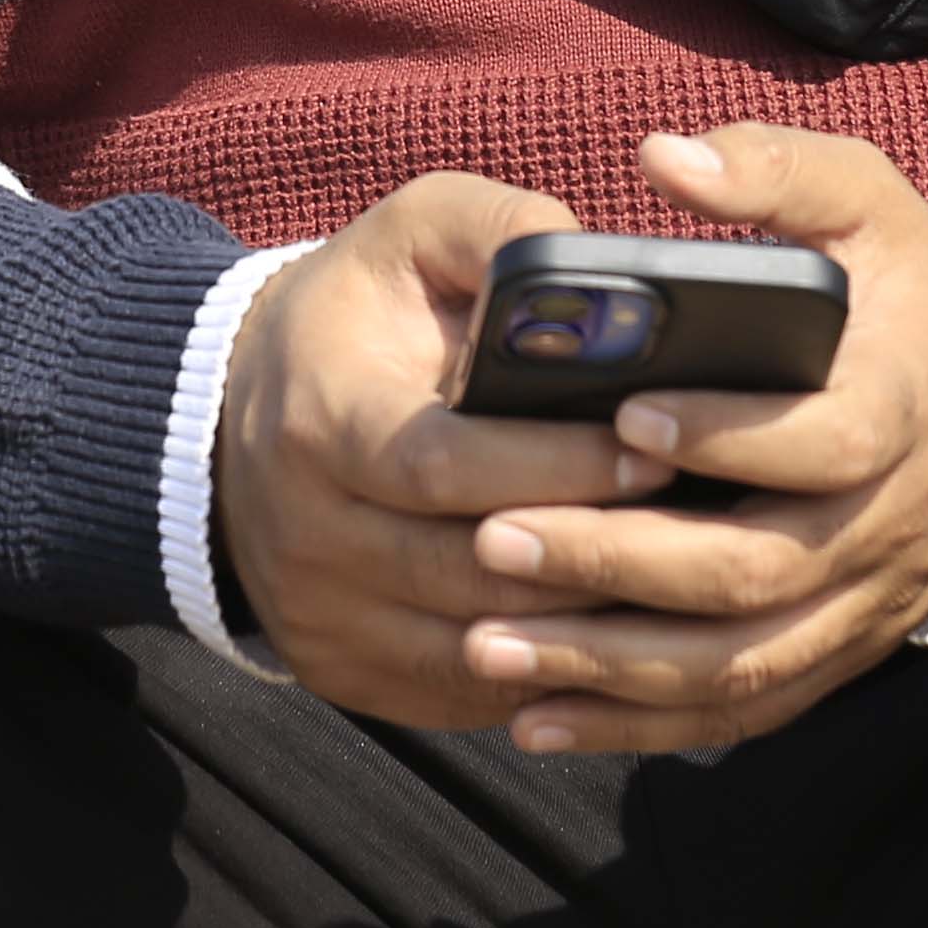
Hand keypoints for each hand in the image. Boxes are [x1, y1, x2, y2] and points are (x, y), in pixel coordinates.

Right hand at [210, 169, 661, 727]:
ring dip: (588, 626)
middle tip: (700, 528)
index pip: (447, 465)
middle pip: (472, 570)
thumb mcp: (414, 234)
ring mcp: (322, 617)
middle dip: (595, 552)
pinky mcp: (342, 672)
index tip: (656, 449)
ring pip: (480, 649)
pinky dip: (548, 673)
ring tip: (680, 585)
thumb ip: (505, 232)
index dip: (558, 464)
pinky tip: (621, 634)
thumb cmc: (354, 317)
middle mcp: (307, 534)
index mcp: (321, 422)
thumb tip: (608, 276)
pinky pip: (466, 694)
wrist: (227, 419)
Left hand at [448, 126, 927, 757]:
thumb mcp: (866, 201)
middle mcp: (888, 521)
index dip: (733, 436)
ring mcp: (862, 602)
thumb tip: (662, 157)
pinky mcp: (835, 653)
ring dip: (609, 666)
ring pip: (737, 662)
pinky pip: (738, 710)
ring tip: (488, 641)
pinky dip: (636, 724)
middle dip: (622, 564)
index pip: (827, 440)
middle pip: (758, 571)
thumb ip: (772, 173)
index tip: (622, 416)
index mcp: (902, 402)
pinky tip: (535, 718)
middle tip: (496, 540)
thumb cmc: (904, 292)